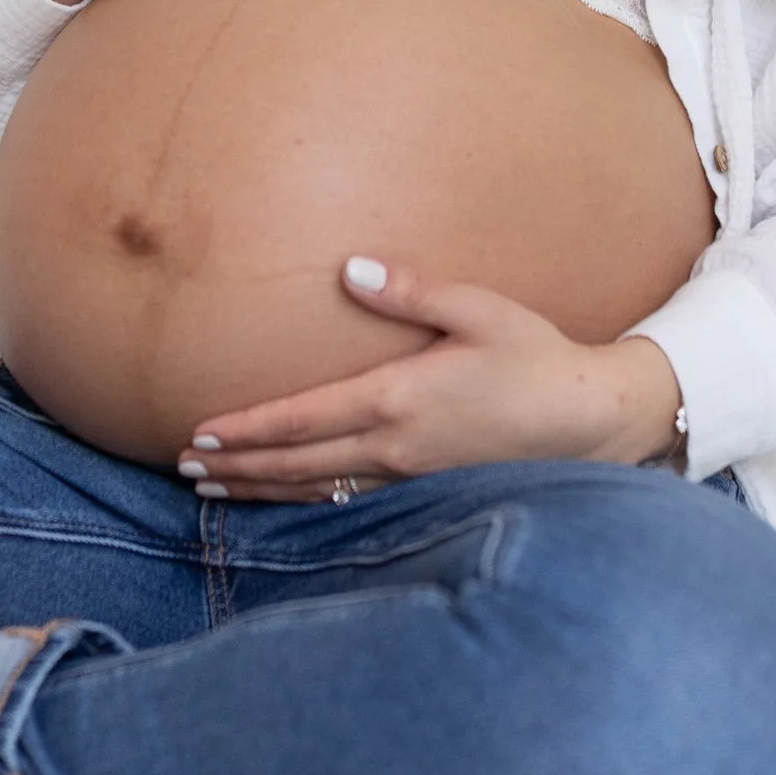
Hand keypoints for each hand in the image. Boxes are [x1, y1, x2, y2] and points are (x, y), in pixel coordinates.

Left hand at [178, 259, 684, 499]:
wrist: (590, 421)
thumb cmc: (536, 358)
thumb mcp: (479, 310)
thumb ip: (413, 290)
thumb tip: (353, 269)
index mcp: (397, 399)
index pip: (302, 420)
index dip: (247, 429)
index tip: (201, 434)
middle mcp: (394, 448)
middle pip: (296, 464)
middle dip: (236, 467)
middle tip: (185, 468)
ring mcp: (410, 479)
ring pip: (316, 492)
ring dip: (260, 491)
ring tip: (213, 492)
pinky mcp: (427, 494)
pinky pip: (349, 506)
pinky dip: (304, 506)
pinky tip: (282, 504)